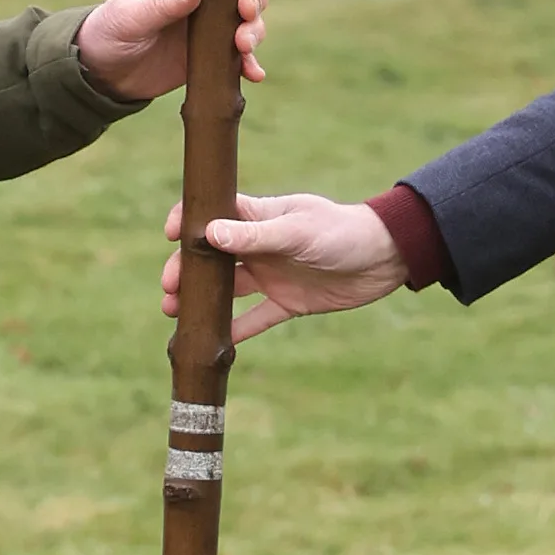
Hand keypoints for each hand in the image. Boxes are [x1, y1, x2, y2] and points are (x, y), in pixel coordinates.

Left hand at [75, 0, 267, 104]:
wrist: (101, 75)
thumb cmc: (108, 33)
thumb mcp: (131, 16)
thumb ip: (164, 2)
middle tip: (246, 14)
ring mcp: (205, 25)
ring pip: (244, 19)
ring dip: (254, 30)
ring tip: (244, 47)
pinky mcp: (208, 54)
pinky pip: (236, 56)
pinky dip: (249, 63)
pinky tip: (253, 74)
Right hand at [165, 187, 410, 342]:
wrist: (385, 258)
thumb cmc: (342, 231)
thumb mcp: (298, 231)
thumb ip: (254, 236)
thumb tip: (208, 234)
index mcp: (260, 215)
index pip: (214, 212)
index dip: (189, 220)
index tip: (170, 234)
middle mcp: (260, 245)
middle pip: (212, 257)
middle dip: (186, 270)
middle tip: (169, 288)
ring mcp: (272, 274)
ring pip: (227, 288)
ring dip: (202, 300)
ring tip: (174, 312)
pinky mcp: (288, 301)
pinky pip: (255, 318)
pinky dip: (235, 330)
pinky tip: (213, 342)